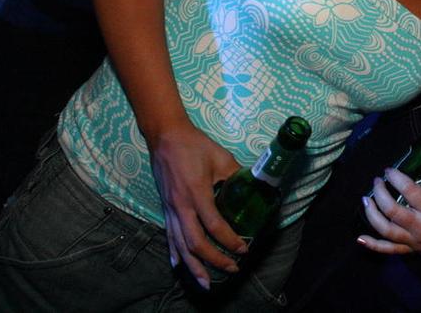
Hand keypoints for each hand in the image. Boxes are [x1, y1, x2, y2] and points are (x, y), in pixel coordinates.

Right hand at [148, 124, 244, 288]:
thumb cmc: (196, 145)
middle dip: (215, 260)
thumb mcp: (222, 158)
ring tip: (206, 283)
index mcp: (197, 193)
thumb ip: (237, 176)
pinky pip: (169, 236)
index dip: (230, 240)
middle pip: (196, 243)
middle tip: (232, 268)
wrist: (166, 137)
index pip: (214, 225)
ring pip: (180, 245)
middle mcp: (181, 206)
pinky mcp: (165, 208)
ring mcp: (170, 209)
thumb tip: (256, 187)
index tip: (244, 248)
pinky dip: (174, 253)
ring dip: (193, 266)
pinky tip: (179, 266)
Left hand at [357, 168, 420, 270]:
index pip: (409, 190)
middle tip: (377, 181)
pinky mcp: (414, 251)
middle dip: (380, 192)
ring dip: (372, 213)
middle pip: (392, 209)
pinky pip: (390, 250)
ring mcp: (415, 241)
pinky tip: (360, 238)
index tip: (389, 169)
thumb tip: (417, 185)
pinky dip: (373, 245)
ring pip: (386, 230)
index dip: (396, 177)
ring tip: (366, 199)